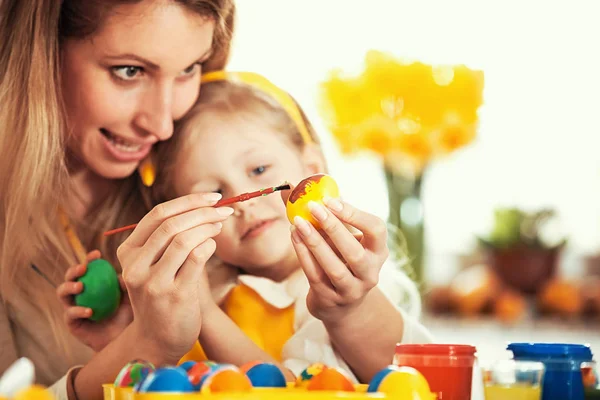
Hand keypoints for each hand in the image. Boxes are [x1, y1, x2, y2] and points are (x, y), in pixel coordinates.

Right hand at [56, 250, 132, 351]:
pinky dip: (78, 310)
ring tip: (80, 286)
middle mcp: (81, 293)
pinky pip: (70, 314)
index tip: (96, 254)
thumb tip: (122, 272)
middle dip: (73, 270)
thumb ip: (127, 285)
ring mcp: (74, 307)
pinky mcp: (71, 323)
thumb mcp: (131, 298)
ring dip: (69, 286)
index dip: (89, 259)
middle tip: (83, 268)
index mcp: (94, 284)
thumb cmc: (129, 316)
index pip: (88, 268)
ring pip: (62, 293)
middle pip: (69, 277)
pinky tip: (89, 311)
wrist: (124, 340)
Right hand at [116, 192, 231, 362]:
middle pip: (171, 224)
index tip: (212, 197)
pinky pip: (196, 258)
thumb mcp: (153, 265)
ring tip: (220, 225)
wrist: (158, 340)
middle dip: (203, 211)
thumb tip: (202, 205)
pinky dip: (209, 245)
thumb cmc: (162, 295)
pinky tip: (213, 244)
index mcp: (128, 252)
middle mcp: (135, 266)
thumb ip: (167, 239)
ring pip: (184, 239)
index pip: (157, 215)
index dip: (188, 201)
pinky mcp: (174, 295)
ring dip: (208, 226)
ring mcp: (153, 282)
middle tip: (224, 209)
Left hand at [285, 191, 388, 322]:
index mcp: (378, 250)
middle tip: (312, 207)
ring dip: (314, 243)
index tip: (332, 200)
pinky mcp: (331, 300)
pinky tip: (294, 236)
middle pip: (355, 252)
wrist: (339, 302)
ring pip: (334, 268)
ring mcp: (352, 290)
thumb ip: (321, 211)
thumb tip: (289, 184)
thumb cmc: (339, 256)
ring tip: (297, 222)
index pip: (376, 230)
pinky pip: (316, 276)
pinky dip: (303, 255)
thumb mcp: (338, 235)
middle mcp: (370, 272)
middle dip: (333, 227)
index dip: (355, 215)